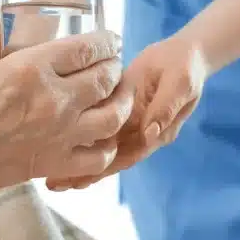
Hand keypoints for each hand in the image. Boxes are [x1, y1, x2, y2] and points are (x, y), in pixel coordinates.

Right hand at [0, 18, 131, 199]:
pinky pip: (98, 157)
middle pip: (106, 78)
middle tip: (112, 63)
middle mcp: (54, 101)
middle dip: (114, 66)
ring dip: (121, 103)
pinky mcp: (54, 164)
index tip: (110, 39)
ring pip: (113, 117)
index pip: (87, 48)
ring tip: (118, 96)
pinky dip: (107, 146)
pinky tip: (101, 138)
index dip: (106, 41)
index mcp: (31, 70)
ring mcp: (59, 136)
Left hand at [46, 34, 207, 190]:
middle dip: (85, 174)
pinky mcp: (121, 110)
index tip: (80, 181)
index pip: (127, 156)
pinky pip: (100, 128)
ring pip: (102, 148)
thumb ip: (165, 109)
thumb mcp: (180, 85)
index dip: (104, 169)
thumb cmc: (184, 68)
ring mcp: (130, 123)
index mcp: (155, 132)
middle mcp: (140, 134)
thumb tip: (150, 134)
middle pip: (111, 159)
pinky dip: (82, 138)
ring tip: (53, 177)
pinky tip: (61, 145)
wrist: (186, 54)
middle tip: (56, 185)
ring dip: (80, 162)